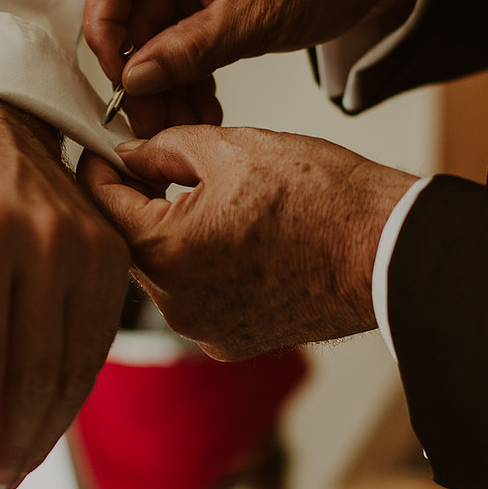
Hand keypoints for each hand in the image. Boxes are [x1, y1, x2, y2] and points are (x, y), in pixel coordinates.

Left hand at [0, 95, 130, 488]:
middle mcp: (46, 242)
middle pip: (34, 373)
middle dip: (10, 444)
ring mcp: (90, 248)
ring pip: (74, 369)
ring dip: (44, 433)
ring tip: (11, 474)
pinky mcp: (114, 256)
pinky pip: (97, 346)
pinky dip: (69, 397)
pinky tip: (41, 427)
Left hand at [78, 126, 416, 359]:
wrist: (389, 251)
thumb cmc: (323, 197)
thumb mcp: (230, 147)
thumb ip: (163, 148)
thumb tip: (129, 154)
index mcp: (165, 251)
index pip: (100, 203)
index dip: (98, 168)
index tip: (101, 150)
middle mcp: (175, 303)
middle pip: (127, 243)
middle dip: (135, 204)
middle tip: (150, 167)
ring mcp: (203, 329)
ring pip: (162, 273)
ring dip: (169, 238)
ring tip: (202, 201)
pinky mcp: (230, 341)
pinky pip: (195, 299)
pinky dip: (202, 270)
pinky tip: (233, 241)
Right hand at [84, 0, 420, 135]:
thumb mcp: (257, 16)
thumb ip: (190, 49)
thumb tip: (134, 79)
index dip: (106, 30)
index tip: (120, 79)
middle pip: (131, 10)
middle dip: (141, 70)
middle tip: (150, 118)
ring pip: (154, 31)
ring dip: (165, 79)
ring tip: (182, 121)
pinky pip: (180, 34)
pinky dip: (188, 70)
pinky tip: (198, 105)